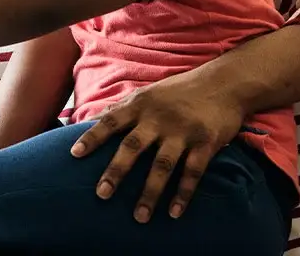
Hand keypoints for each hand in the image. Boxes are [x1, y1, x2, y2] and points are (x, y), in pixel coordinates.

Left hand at [70, 68, 245, 222]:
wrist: (224, 83)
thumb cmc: (180, 90)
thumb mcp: (148, 93)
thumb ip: (123, 109)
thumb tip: (93, 121)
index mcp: (141, 104)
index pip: (111, 121)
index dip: (92, 137)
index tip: (74, 155)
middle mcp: (158, 117)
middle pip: (133, 146)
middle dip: (116, 171)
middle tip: (101, 194)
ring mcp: (182, 130)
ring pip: (162, 165)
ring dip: (150, 192)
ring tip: (139, 216)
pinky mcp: (205, 142)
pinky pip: (192, 172)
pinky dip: (183, 194)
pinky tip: (174, 212)